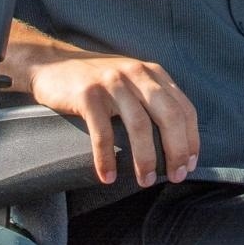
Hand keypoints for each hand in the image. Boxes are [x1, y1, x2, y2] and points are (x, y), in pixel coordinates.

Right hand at [26, 52, 199, 187]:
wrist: (52, 63)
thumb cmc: (96, 80)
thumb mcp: (131, 80)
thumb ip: (152, 99)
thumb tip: (175, 141)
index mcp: (153, 74)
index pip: (184, 109)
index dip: (191, 139)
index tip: (189, 165)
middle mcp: (136, 74)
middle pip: (168, 116)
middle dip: (176, 150)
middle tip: (175, 176)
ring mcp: (112, 83)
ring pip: (139, 125)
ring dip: (145, 158)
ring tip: (145, 181)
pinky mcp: (87, 94)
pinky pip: (102, 132)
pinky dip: (106, 158)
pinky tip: (108, 176)